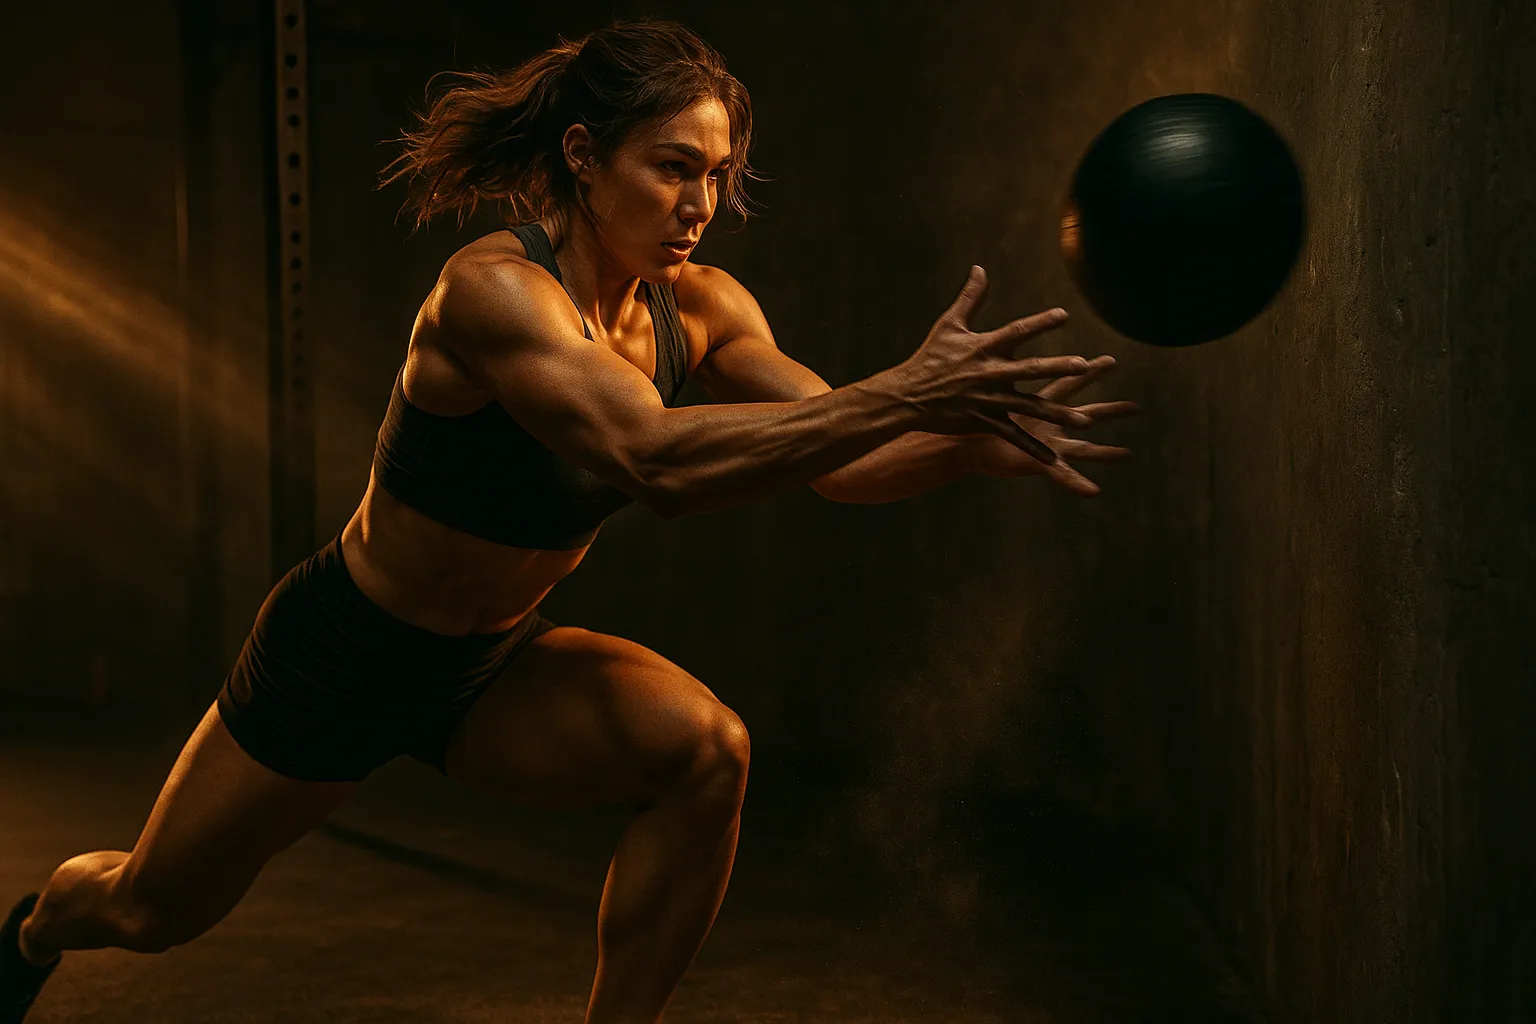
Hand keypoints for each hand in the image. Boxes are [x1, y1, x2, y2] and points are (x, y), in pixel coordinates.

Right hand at [896, 266, 1098, 465]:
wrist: (907, 396)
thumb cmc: (930, 358)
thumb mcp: (949, 325)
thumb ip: (970, 298)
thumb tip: (980, 269)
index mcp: (983, 348)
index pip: (1016, 332)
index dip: (1039, 323)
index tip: (1063, 315)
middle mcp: (989, 374)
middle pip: (1029, 369)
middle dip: (1056, 367)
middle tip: (1083, 366)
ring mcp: (988, 400)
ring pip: (1029, 407)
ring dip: (1058, 414)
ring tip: (1085, 421)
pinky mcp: (984, 422)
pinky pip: (1013, 436)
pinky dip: (1032, 449)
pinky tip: (1053, 460)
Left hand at [966, 354, 1138, 495]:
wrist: (956, 442)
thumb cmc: (965, 410)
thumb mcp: (980, 378)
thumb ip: (987, 353)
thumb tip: (979, 314)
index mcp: (1035, 402)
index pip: (1067, 382)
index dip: (1088, 370)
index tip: (1110, 359)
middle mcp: (1044, 423)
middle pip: (1084, 412)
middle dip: (1110, 409)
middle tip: (1137, 406)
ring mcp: (1041, 443)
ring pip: (1081, 447)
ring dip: (1104, 452)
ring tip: (1129, 455)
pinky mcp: (1033, 461)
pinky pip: (1057, 474)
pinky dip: (1075, 482)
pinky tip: (1094, 491)